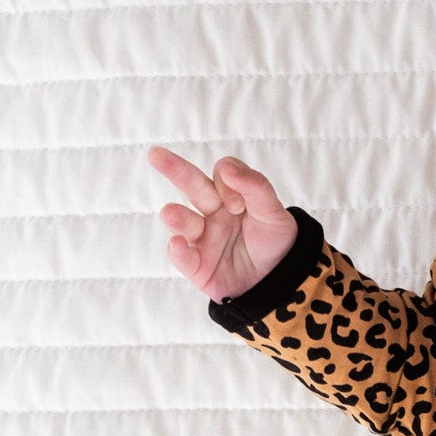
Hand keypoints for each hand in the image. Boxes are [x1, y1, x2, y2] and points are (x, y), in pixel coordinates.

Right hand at [146, 146, 298, 302]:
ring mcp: (202, 238)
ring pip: (183, 222)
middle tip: (156, 155)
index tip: (240, 205)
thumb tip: (228, 168)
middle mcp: (212, 213)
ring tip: (171, 214)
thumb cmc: (274, 242)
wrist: (280, 281)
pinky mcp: (197, 265)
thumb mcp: (273, 213)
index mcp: (231, 196)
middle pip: (193, 187)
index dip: (228, 182)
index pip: (221, 176)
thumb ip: (256, 187)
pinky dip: (179, 253)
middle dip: (176, 170)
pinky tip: (178, 244)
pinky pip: (184, 258)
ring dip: (176, 217)